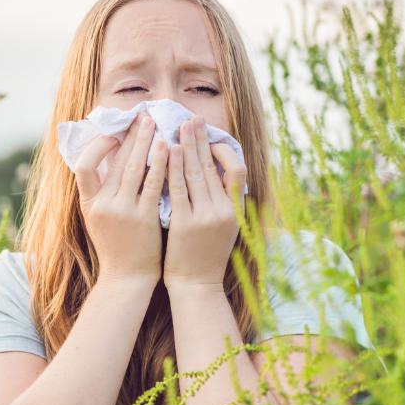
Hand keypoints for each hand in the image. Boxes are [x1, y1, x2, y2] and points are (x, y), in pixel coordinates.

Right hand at [73, 112, 168, 283]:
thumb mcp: (99, 220)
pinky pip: (153, 184)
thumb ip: (100, 193)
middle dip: (130, 135)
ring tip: (155, 124)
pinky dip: (160, 163)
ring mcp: (123, 212)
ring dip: (145, 142)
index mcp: (88, 205)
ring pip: (134, 168)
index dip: (97, 147)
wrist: (128, 279)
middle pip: (115, 161)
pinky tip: (169, 148)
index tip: (113, 135)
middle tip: (142, 115)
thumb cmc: (118, 247)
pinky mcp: (144, 218)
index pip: (82, 167)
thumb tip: (108, 160)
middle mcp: (102, 206)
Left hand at [162, 115, 247, 290]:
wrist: (196, 286)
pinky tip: (168, 151)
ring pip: (197, 173)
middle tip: (192, 119)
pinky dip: (174, 167)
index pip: (236, 171)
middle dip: (202, 140)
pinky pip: (179, 189)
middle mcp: (223, 211)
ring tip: (180, 127)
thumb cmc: (206, 257)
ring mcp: (205, 217)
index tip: (211, 140)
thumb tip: (217, 175)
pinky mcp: (185, 223)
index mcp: (234, 211)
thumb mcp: (224, 229)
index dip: (224, 152)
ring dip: (188, 146)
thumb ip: (223, 203)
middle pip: (213, 166)